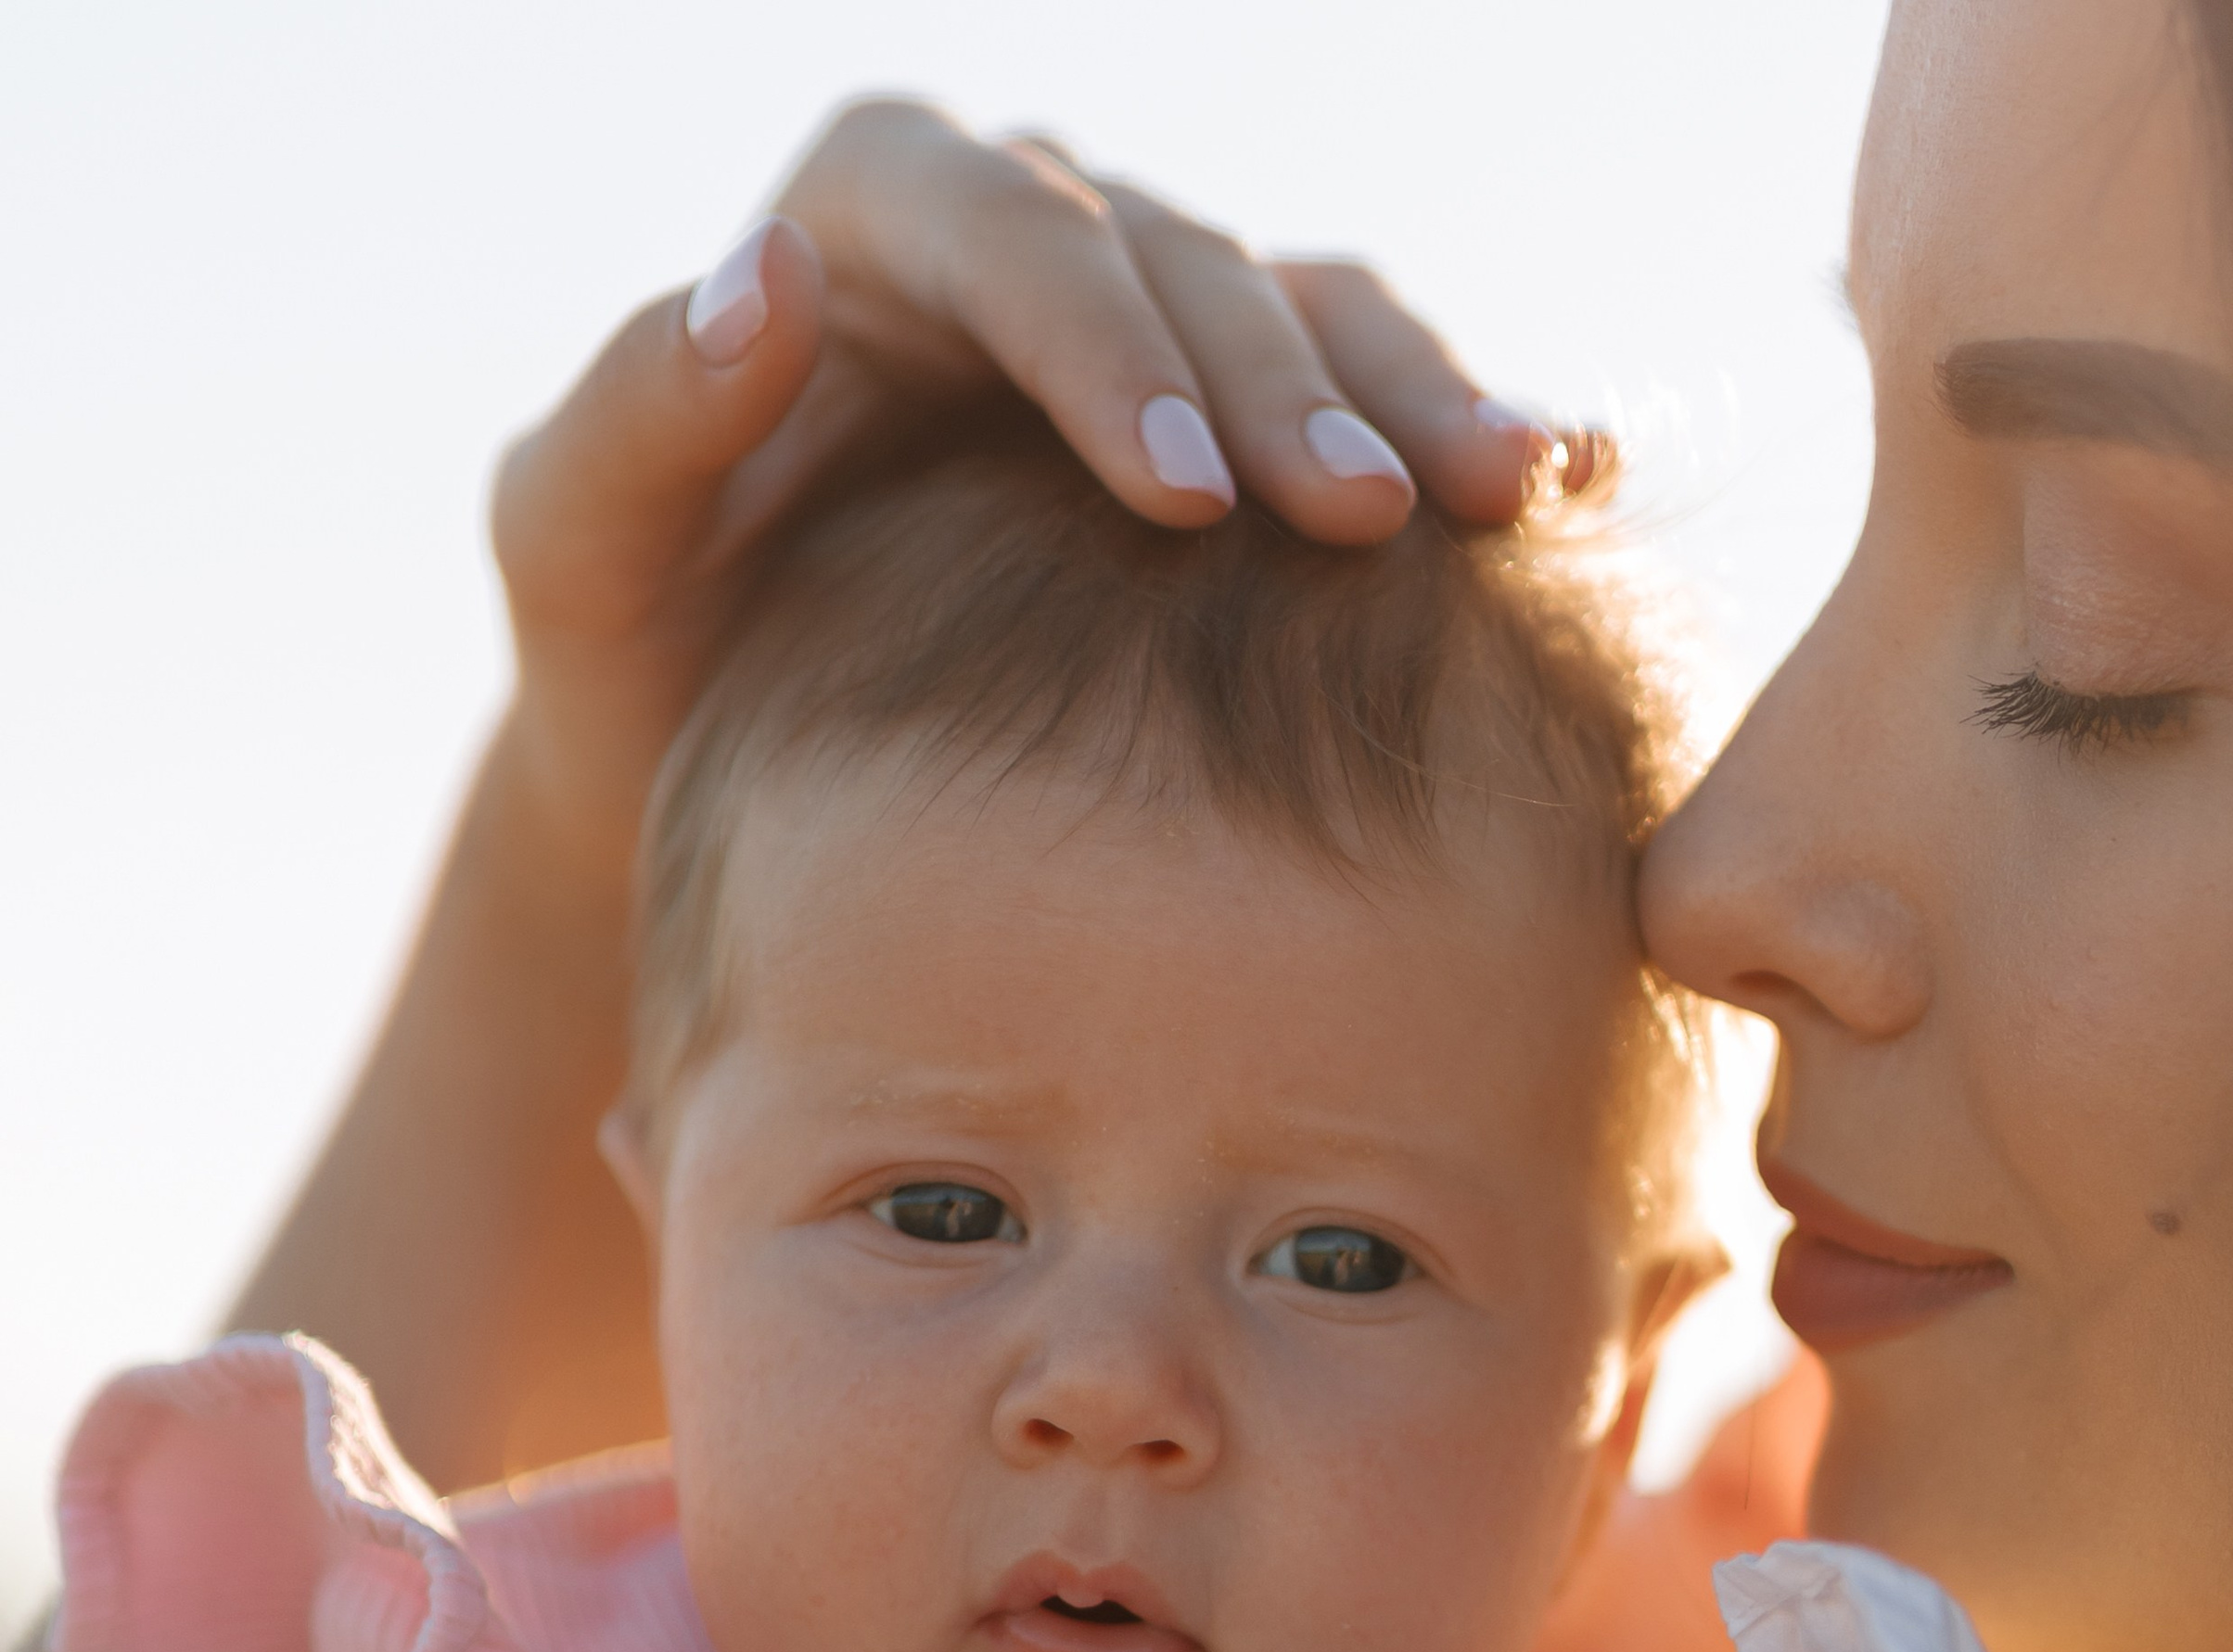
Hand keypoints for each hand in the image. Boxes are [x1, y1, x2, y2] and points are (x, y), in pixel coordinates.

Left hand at [491, 95, 1562, 879]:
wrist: (735, 760)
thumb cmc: (641, 661)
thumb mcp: (575, 547)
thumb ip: (634, 414)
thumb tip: (757, 281)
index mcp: (872, 218)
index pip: (1012, 238)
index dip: (1110, 355)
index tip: (1184, 502)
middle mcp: (1032, 236)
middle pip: (1190, 266)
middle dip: (1290, 390)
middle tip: (1377, 525)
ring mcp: (1153, 319)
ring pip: (1312, 308)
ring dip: (1417, 401)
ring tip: (1516, 502)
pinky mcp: (1244, 413)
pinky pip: (1374, 389)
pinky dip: (1467, 427)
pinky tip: (1564, 491)